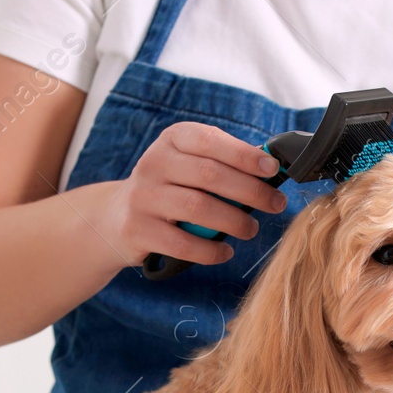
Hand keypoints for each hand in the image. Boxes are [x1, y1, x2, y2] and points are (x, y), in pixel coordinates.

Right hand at [106, 122, 288, 267]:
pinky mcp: (137, 229)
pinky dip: (210, 250)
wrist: (116, 218)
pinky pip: (183, 243)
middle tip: (275, 204)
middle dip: (250, 191)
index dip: (244, 155)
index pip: (210, 140)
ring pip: (198, 207)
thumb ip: (223, 164)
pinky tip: (224, 251)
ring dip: (234, 221)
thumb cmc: (170, 189)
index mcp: (172, 140)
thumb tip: (271, 170)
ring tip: (251, 230)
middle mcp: (154, 163)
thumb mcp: (189, 165)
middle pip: (210, 174)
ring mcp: (143, 196)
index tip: (272, 170)